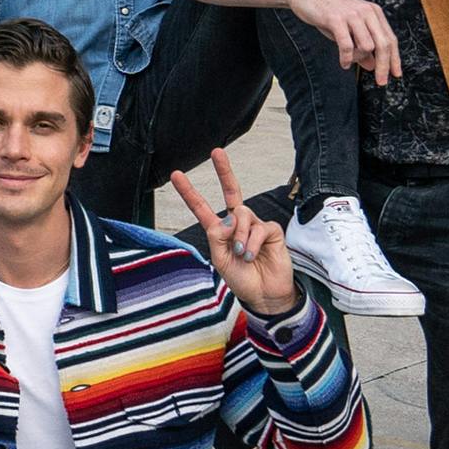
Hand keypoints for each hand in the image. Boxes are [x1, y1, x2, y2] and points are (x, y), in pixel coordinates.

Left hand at [171, 148, 301, 318]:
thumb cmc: (242, 279)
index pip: (202, 208)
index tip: (177, 175)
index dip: (190, 192)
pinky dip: (252, 243)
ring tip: (242, 254)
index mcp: (220, 231)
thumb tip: (228, 217)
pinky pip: (259, 227)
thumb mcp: (220, 261)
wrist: (264, 295)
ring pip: (243, 214)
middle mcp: (238, 223)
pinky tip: (252, 254)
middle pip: (232, 192)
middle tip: (216, 152)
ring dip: (240, 235)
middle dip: (224, 171)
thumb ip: (218, 238)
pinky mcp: (271, 231)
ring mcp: (255, 225)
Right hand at [288, 0, 399, 82]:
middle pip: (383, 44)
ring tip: (349, 60)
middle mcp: (366, 12)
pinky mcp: (336, 19)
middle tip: (381, 81)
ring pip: (367, 46)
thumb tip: (372, 66)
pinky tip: (343, 63)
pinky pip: (347, 45)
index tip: (396, 74)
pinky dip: (346, 58)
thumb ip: (362, 46)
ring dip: (359, 59)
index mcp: (373, 12)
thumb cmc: (328, 11)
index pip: (390, 39)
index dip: (395, 58)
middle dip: (384, 66)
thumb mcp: (349, 29)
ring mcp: (352, 15)